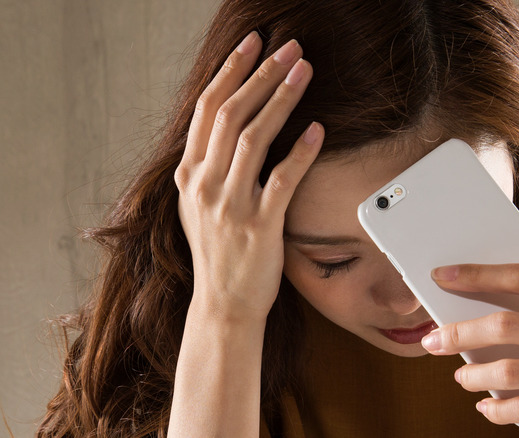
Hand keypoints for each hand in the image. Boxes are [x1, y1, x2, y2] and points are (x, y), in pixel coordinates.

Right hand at [174, 33, 322, 322]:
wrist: (224, 303)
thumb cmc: (218, 252)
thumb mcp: (197, 205)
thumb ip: (206, 166)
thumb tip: (225, 126)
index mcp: (188, 174)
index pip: (206, 108)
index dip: (231, 71)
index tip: (252, 45)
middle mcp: (204, 184)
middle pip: (231, 113)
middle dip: (261, 74)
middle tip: (289, 48)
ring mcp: (230, 204)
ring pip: (254, 137)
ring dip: (282, 99)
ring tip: (304, 71)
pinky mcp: (260, 226)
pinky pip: (282, 179)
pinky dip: (301, 151)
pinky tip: (318, 129)